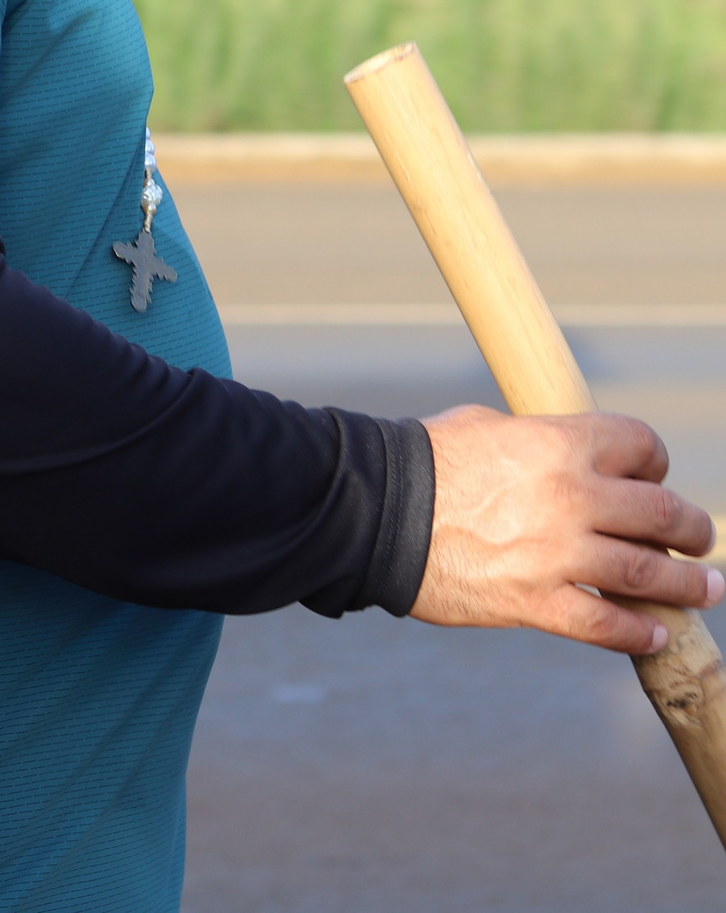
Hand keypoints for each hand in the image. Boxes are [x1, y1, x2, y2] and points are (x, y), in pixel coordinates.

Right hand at [413, 404, 722, 652]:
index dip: (655, 462)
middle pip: (662, 513)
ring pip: (649, 573)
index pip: (642, 447)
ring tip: (707, 590)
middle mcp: (570, 496)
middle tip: (699, 542)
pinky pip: (604, 623)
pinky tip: (655, 633)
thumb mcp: (482, 428)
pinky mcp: (533, 601)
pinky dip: (638, 632)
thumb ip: (534, 441)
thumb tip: (558, 453)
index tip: (652, 479)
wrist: (369, 513)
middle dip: (692, 529)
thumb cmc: (419, 462)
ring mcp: (556, 553)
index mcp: (558, 443)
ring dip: (688, 585)